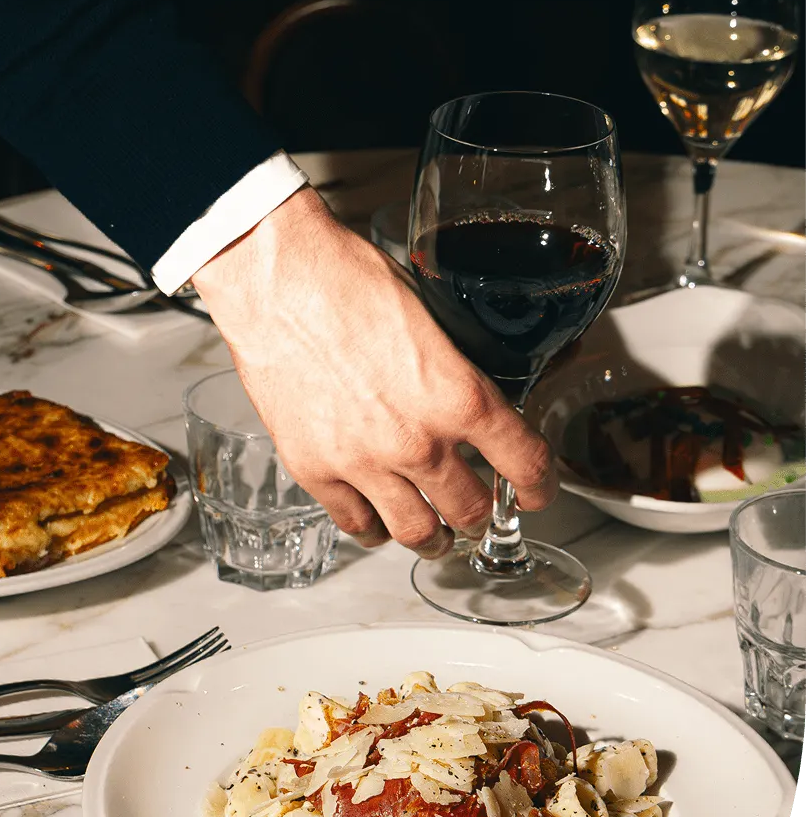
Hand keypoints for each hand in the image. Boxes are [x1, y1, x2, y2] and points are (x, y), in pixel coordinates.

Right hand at [192, 187, 556, 557]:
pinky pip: (354, 523)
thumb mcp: (431, 315)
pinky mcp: (314, 469)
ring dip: (434, 538)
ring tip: (435, 535)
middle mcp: (417, 441)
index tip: (537, 494)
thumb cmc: (347, 278)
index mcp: (458, 396)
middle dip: (482, 516)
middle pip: (470, 511)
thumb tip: (473, 391)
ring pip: (416, 532)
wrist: (275, 278)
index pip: (525, 464)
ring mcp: (363, 463)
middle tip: (479, 513)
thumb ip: (456, 368)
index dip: (540, 488)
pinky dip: (373, 528)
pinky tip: (378, 523)